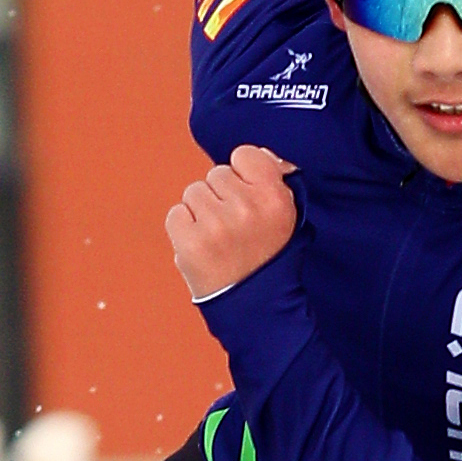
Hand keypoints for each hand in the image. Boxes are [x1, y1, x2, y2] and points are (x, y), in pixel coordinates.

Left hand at [167, 142, 297, 303]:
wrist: (254, 306)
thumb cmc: (267, 255)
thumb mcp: (286, 217)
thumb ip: (274, 181)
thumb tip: (260, 154)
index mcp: (275, 198)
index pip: (245, 154)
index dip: (243, 175)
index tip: (248, 196)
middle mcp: (247, 209)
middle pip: (216, 174)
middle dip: (221, 196)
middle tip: (235, 227)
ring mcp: (216, 226)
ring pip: (194, 192)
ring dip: (201, 212)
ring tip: (219, 238)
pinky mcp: (190, 242)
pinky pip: (176, 214)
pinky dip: (184, 229)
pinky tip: (202, 246)